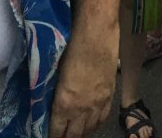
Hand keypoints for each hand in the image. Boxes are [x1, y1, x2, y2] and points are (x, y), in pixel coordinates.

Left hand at [50, 22, 118, 137]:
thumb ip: (58, 94)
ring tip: (77, 130)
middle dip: (67, 137)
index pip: (57, 131)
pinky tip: (93, 122)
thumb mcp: (58, 74)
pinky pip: (103, 117)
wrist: (97, 33)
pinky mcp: (110, 94)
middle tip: (63, 135)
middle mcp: (81, 109)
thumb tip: (55, 104)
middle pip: (74, 135)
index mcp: (64, 104)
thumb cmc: (72, 48)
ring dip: (82, 132)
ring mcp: (98, 103)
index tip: (51, 135)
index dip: (53, 135)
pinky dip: (97, 123)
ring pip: (90, 128)